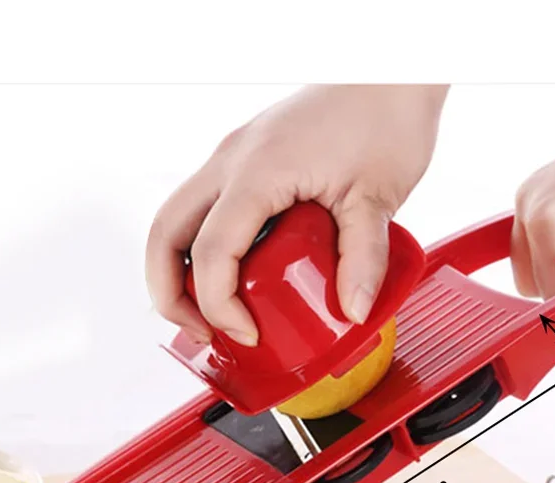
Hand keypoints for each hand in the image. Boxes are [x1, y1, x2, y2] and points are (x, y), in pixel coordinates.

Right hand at [146, 84, 448, 345]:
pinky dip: (205, 249)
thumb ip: (364, 256)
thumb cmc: (383, 115)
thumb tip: (353, 309)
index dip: (219, 305)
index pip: (212, 252)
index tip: (247, 334)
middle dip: (169, 292)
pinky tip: (235, 275)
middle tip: (201, 332)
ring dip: (179, 271)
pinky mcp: (248, 162)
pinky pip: (207, 210)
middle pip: (165, 234)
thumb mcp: (379, 195)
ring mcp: (234, 158)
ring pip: (177, 219)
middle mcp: (232, 161)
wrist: (389, 75)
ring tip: (208, 312)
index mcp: (257, 171)